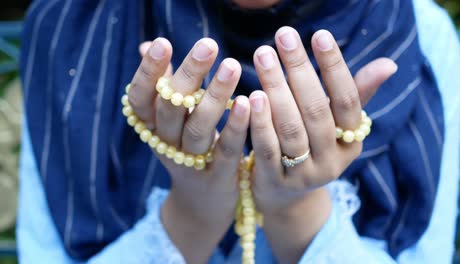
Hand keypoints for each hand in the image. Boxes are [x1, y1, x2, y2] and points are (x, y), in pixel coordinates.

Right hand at [128, 38, 249, 263]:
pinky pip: (225, 150)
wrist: (201, 204)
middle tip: (207, 45)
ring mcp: (191, 163)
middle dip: (188, 76)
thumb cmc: (188, 148)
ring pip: (198, 128)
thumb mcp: (170, 120)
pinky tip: (248, 102)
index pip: (140, 98)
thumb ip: (162, 84)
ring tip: (231, 66)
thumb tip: (148, 44)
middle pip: (171, 109)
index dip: (147, 73)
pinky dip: (235, 126)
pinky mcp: (218, 176)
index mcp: (152, 127)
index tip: (162, 43)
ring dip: (215, 97)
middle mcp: (166, 144)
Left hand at [249, 27, 396, 261]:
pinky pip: (267, 149)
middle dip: (298, 70)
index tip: (319, 34)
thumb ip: (356, 93)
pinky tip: (248, 96)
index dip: (334, 67)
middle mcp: (332, 160)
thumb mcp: (334, 124)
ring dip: (276, 90)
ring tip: (263, 58)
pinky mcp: (276, 181)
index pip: (347, 100)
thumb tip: (389, 64)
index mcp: (351, 141)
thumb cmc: (311, 145)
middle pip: (316, 111)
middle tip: (282, 37)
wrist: (286, 195)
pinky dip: (259, 122)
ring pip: (291, 128)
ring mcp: (304, 174)